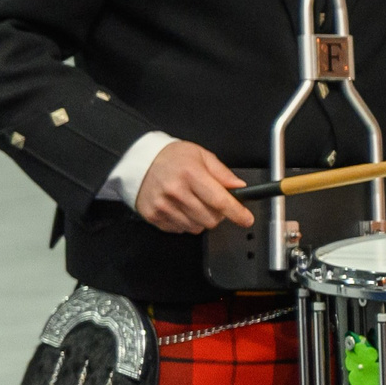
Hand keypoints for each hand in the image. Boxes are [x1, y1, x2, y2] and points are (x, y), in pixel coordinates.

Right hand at [135, 139, 254, 233]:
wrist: (138, 161)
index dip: (237, 213)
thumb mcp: (200, 155)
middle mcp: (176, 191)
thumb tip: (239, 187)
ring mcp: (163, 206)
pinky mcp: (154, 216)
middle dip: (217, 214)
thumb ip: (222, 172)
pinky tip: (178, 207)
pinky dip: (184, 221)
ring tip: (192, 203)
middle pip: (210, 219)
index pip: (220, 200)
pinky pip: (180, 229)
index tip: (246, 219)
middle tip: (211, 203)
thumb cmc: (171, 157)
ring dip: (200, 219)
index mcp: (190, 174)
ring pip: (196, 227)